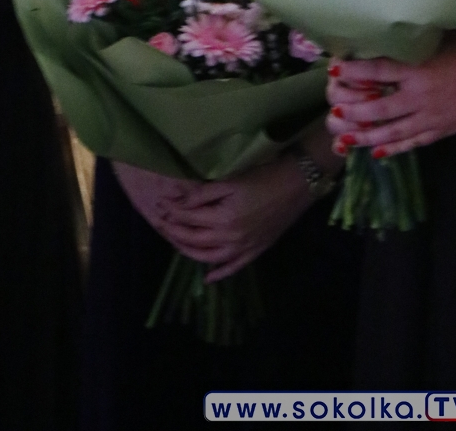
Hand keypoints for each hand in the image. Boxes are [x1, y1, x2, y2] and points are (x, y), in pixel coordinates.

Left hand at [114, 157, 313, 282]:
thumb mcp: (229, 181)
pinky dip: (219, 274)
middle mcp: (231, 239)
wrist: (296, 185)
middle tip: (159, 222)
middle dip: (173, 231)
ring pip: (209, 257)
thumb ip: (202, 194)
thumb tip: (178, 201)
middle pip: (194, 239)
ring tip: (174, 242)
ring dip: (189, 251)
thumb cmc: (262, 177)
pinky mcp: (255, 252)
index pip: (188, 217)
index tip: (159, 203)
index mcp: (223, 219)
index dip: (171, 210)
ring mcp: (244, 248)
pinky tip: (208, 278)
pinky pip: (233, 268)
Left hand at [326, 34, 455, 157]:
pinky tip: (378, 154)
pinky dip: (395, 149)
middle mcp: (420, 96)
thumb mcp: (440, 40)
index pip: (378, 70)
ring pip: (393, 132)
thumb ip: (413, 42)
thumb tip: (385, 33)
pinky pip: (413, 143)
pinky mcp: (441, 131)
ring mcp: (430, 118)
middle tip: (335, 110)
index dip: (354, 70)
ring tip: (345, 138)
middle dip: (355, 111)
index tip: (334, 68)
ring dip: (367, 137)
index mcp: (418, 70)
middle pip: (380, 108)